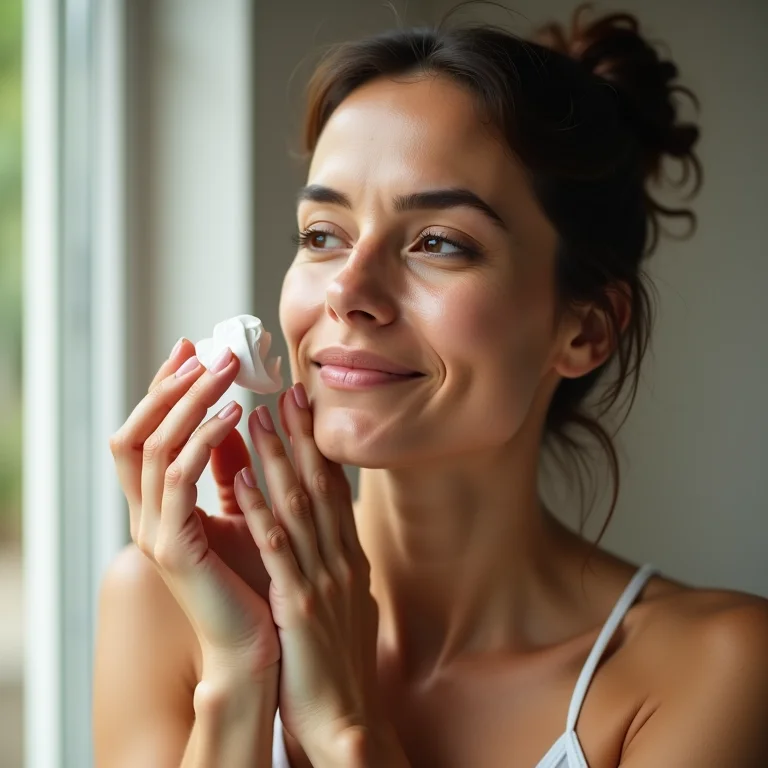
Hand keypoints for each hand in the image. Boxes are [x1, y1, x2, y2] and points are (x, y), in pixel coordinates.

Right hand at [109, 338, 278, 680]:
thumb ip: (231, 469)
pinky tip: (235, 417)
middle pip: (138, 432)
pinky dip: (203, 442)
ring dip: (189, 403)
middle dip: (171, 386)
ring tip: (224, 370)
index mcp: (161, 506)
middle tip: (205, 350)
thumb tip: (238, 419)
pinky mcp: (174, 548)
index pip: (147, 433)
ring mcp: (154, 532)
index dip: (165, 389)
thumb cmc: (255, 580)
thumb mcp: (243, 511)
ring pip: (155, 447)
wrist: (260, 646)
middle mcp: (148, 515)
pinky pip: (178, 481)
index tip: (193, 350)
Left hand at [232, 384, 396, 764]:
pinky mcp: (299, 607)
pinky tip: (241, 478)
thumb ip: (329, 557)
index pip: (335, 491)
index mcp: (348, 558)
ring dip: (277, 457)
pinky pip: (275, 549)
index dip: (318, 447)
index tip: (303, 410)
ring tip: (258, 415)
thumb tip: (319, 524)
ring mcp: (322, 581)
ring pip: (298, 506)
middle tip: (284, 391)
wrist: (347, 721)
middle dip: (301, 436)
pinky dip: (258, 509)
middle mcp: (340, 560)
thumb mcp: (338, 599)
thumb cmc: (335, 661)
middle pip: (320, 486)